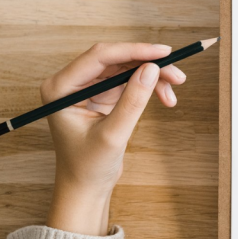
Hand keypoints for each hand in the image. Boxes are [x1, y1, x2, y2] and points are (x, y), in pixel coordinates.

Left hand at [40, 43, 186, 235]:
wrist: (86, 187)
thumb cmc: (88, 166)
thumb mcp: (113, 135)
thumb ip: (132, 101)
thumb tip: (152, 69)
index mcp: (61, 88)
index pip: (100, 56)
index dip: (134, 51)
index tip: (163, 53)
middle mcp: (72, 82)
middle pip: (116, 59)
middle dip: (148, 63)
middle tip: (176, 72)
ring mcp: (88, 87)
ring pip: (127, 68)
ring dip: (153, 75)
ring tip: (174, 88)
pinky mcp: (103, 94)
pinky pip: (130, 80)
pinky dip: (149, 85)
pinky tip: (165, 97)